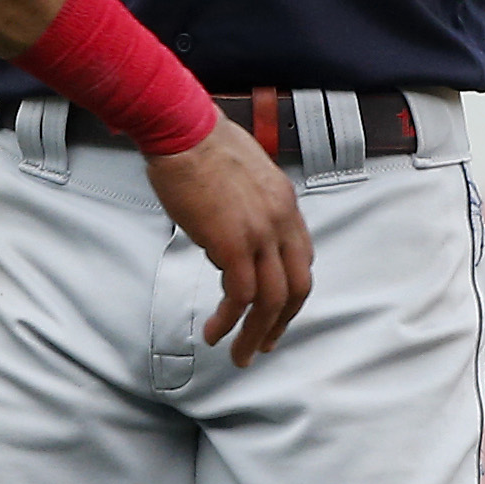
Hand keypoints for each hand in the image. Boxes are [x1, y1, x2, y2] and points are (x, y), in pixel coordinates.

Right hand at [145, 121, 314, 364]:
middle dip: (282, 322)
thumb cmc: (199, 142)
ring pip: (272, 300)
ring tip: (240, 355)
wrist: (183, 128)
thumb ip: (244, 205)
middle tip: (265, 344)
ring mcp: (260, 233)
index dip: (291, 290)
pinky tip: (215, 332)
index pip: (301, 257)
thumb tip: (225, 232)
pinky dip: (230, 321)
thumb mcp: (240, 173)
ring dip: (257, 333)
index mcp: (285, 203)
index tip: (276, 310)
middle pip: (297, 286)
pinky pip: (240, 295)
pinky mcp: (233, 243)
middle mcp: (281, 220)